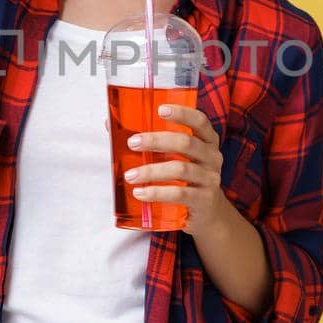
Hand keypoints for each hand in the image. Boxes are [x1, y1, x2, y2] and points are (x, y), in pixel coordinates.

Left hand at [121, 103, 236, 239]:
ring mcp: (210, 179)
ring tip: (130, 175)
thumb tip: (110, 124)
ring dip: (151, 171)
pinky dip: (157, 192)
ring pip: (180, 169)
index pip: (200, 121)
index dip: (182, 113)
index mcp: (207, 140)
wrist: (208, 213)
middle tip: (132, 143)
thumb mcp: (176, 157)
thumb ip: (150, 141)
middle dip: (156, 141)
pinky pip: (179, 194)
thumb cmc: (185, 178)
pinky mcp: (203, 200)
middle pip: (186, 143)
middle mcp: (212, 157)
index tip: (160, 110)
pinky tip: (140, 193)